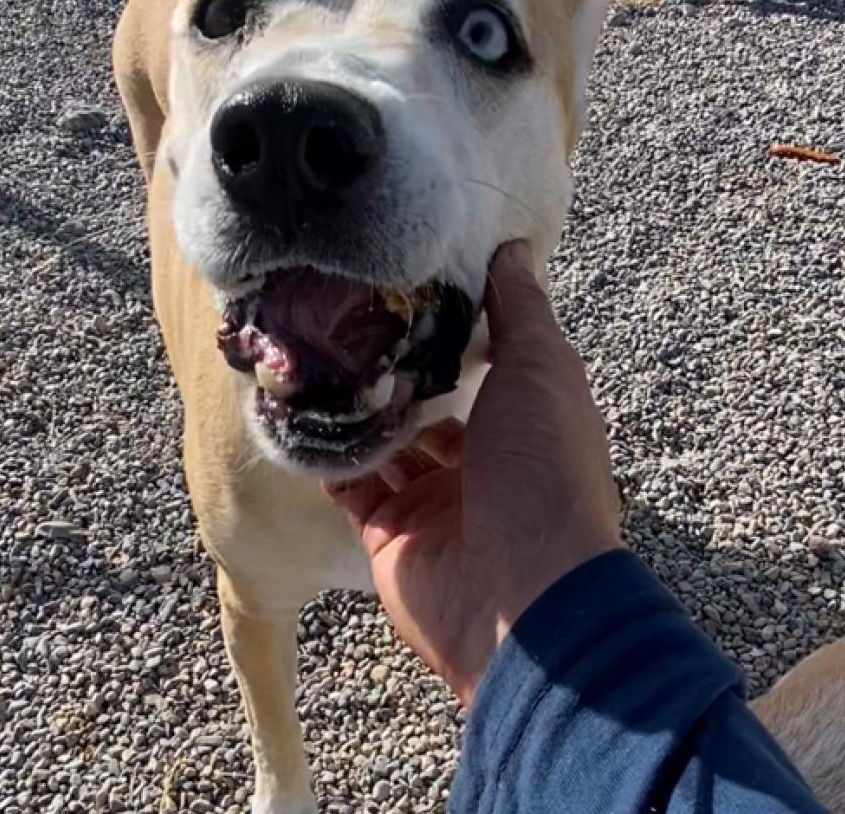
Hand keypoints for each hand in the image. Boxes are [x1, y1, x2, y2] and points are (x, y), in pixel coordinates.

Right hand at [326, 241, 622, 704]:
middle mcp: (483, 465)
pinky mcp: (391, 538)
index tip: (408, 293)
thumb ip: (522, 310)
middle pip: (431, 410)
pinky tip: (302, 413)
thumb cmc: (542, 469)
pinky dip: (331, 456)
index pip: (486, 370)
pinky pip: (353, 488)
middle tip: (347, 325)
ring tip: (316, 359)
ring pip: (387, 447)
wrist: (520, 595)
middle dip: (395, 374)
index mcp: (527, 424)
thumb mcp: (542, 371)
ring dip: (358, 412)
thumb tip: (515, 248)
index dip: (452, 334)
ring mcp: (434, 505)